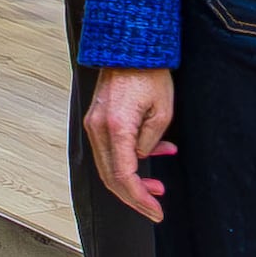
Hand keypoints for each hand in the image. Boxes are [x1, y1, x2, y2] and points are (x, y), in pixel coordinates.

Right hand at [85, 67, 175, 220]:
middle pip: (111, 177)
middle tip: (155, 204)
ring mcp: (93, 124)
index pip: (124, 176)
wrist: (130, 45)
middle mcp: (98, 128)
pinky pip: (107, 151)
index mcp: (116, 127)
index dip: (140, 199)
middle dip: (135, 195)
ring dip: (130, 179)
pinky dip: (125, 162)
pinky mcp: (95, 120)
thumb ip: (151, 141)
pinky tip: (147, 157)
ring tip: (155, 184)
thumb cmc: (149, 72)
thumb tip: (142, 157)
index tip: (156, 211)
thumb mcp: (162, 110)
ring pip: (107, 166)